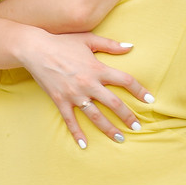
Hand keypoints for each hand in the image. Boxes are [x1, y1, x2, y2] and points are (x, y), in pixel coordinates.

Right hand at [12, 30, 151, 147]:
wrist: (36, 49)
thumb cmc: (63, 42)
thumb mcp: (88, 40)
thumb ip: (110, 45)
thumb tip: (130, 47)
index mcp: (97, 68)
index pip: (125, 81)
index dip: (139, 90)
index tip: (150, 100)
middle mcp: (88, 84)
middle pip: (114, 103)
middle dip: (128, 116)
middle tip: (138, 127)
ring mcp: (74, 94)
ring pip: (96, 116)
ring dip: (109, 129)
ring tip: (120, 138)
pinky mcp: (60, 101)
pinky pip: (70, 121)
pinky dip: (77, 133)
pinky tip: (84, 145)